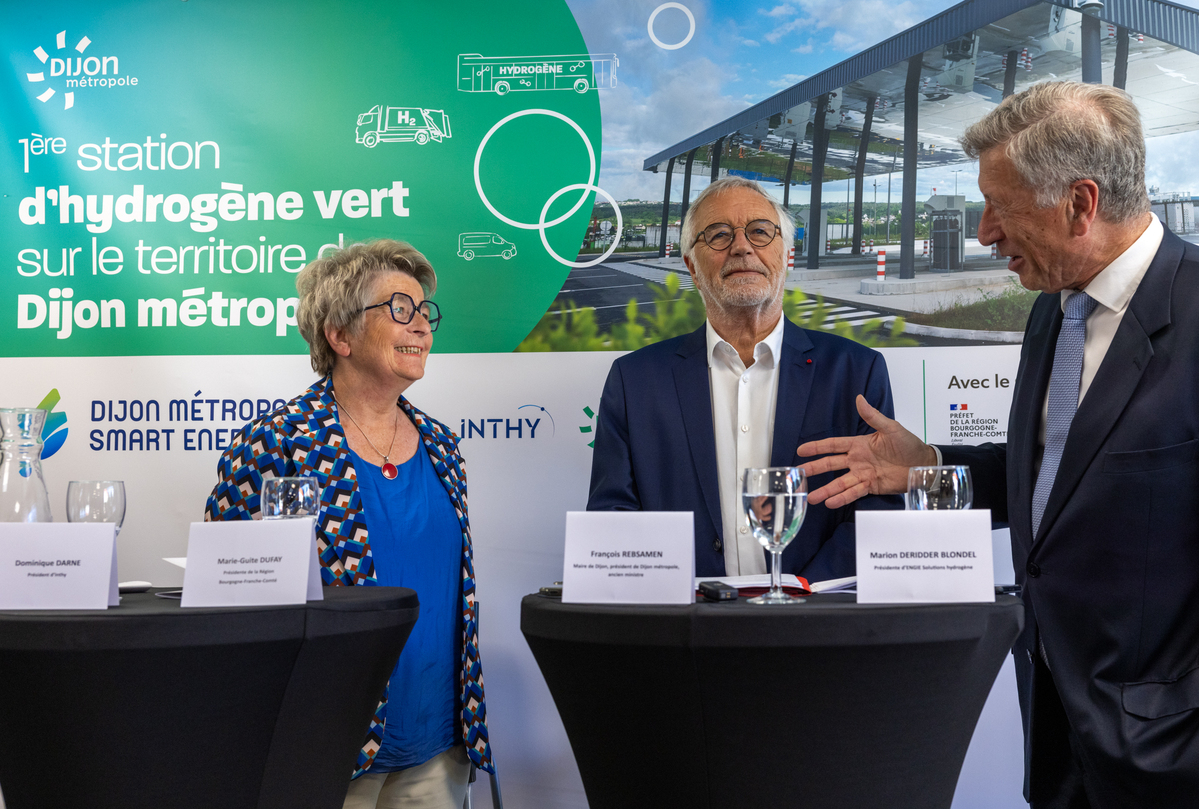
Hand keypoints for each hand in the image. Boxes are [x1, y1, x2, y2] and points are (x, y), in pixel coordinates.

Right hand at [798, 395, 935, 508]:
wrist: (923, 464)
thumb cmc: (909, 445)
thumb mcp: (891, 428)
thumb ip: (873, 416)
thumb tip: (860, 399)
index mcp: (860, 444)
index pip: (833, 445)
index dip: (817, 447)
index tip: (802, 450)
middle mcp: (858, 460)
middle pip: (831, 465)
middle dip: (815, 469)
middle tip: (799, 474)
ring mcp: (863, 474)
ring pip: (840, 483)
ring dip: (826, 490)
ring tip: (811, 497)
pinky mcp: (871, 486)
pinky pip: (854, 492)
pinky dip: (842, 498)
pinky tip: (830, 502)